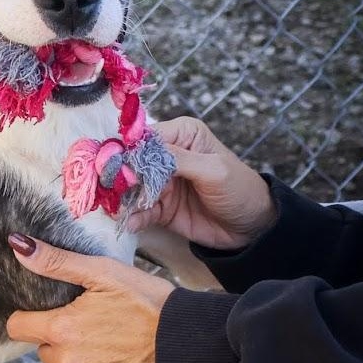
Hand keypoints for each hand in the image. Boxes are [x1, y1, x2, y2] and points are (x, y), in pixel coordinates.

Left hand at [5, 236, 173, 362]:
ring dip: (73, 359)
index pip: (17, 327)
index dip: (30, 315)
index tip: (50, 310)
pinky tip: (114, 361)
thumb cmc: (149, 304)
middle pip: (41, 349)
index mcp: (61, 331)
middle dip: (57, 336)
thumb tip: (19, 246)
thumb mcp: (103, 273)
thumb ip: (56, 262)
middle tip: (89, 321)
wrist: (190, 345)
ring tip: (104, 341)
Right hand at [127, 117, 275, 249]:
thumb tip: (139, 153)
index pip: (144, 138)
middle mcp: (166, 156)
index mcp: (181, 135)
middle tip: (110, 191)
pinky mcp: (158, 207)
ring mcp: (160, 183)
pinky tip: (129, 223)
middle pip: (130, 163)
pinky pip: (138, 211)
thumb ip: (177, 159)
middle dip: (119, 178)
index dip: (128, 151)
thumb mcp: (213, 169)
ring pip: (129, 188)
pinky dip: (131, 217)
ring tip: (116, 210)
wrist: (253, 227)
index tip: (116, 167)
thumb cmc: (240, 189)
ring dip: (121, 199)